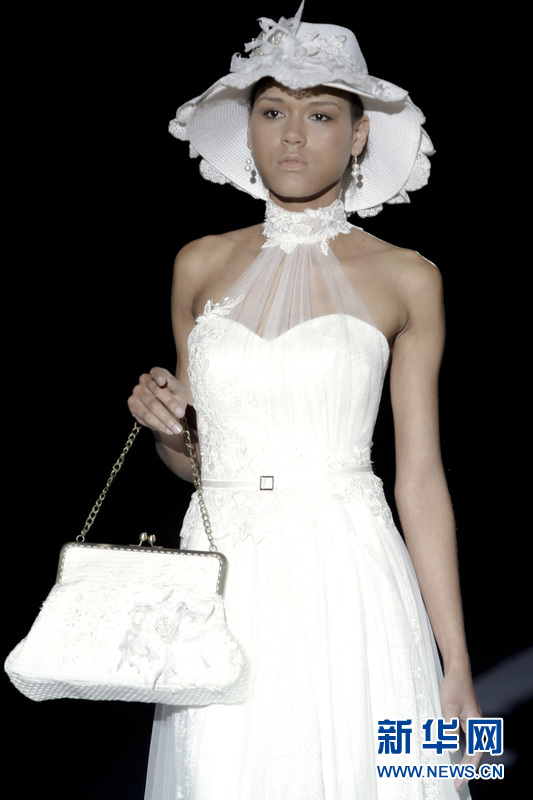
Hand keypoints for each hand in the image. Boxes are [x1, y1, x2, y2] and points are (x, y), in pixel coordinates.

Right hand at [128, 367, 187, 434]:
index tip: (163, 382)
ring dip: (165, 419)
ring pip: (151, 407)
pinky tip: (167, 429)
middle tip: (181, 415)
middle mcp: (144, 380)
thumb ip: (172, 384)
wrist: (168, 410)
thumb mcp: (178, 390)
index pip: (157, 372)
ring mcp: (136, 393)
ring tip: (176, 429)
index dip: (159, 376)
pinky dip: (158, 424)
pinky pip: (145, 417)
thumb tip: (162, 380)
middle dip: (170, 405)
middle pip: (156, 392)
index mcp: (156, 373)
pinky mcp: (133, 406)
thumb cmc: (175, 396)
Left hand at [439, 667, 482, 790]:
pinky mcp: (464, 718)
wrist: (456, 670)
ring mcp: (471, 721)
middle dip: (466, 769)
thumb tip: (450, 748)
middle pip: (474, 753)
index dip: (468, 768)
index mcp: (476, 723)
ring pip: (470, 746)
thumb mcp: (449, 706)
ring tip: (455, 774)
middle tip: (456, 782)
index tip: (459, 779)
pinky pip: (464, 738)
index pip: (475, 753)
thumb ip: (450, 727)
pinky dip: (459, 748)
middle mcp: (476, 725)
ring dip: (463, 760)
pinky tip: (451, 754)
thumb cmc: (453, 685)